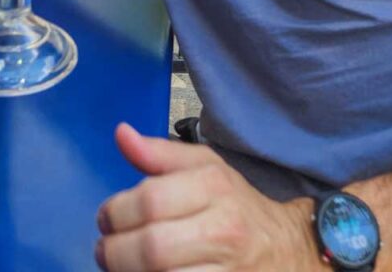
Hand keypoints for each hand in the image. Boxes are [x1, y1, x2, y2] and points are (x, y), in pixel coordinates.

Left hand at [95, 123, 320, 270]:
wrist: (286, 251)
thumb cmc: (237, 206)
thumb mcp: (205, 168)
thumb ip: (159, 154)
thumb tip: (121, 133)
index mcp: (214, 186)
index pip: (150, 200)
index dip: (115, 212)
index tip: (106, 218)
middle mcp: (224, 229)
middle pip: (152, 248)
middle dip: (116, 252)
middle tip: (106, 250)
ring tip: (123, 267)